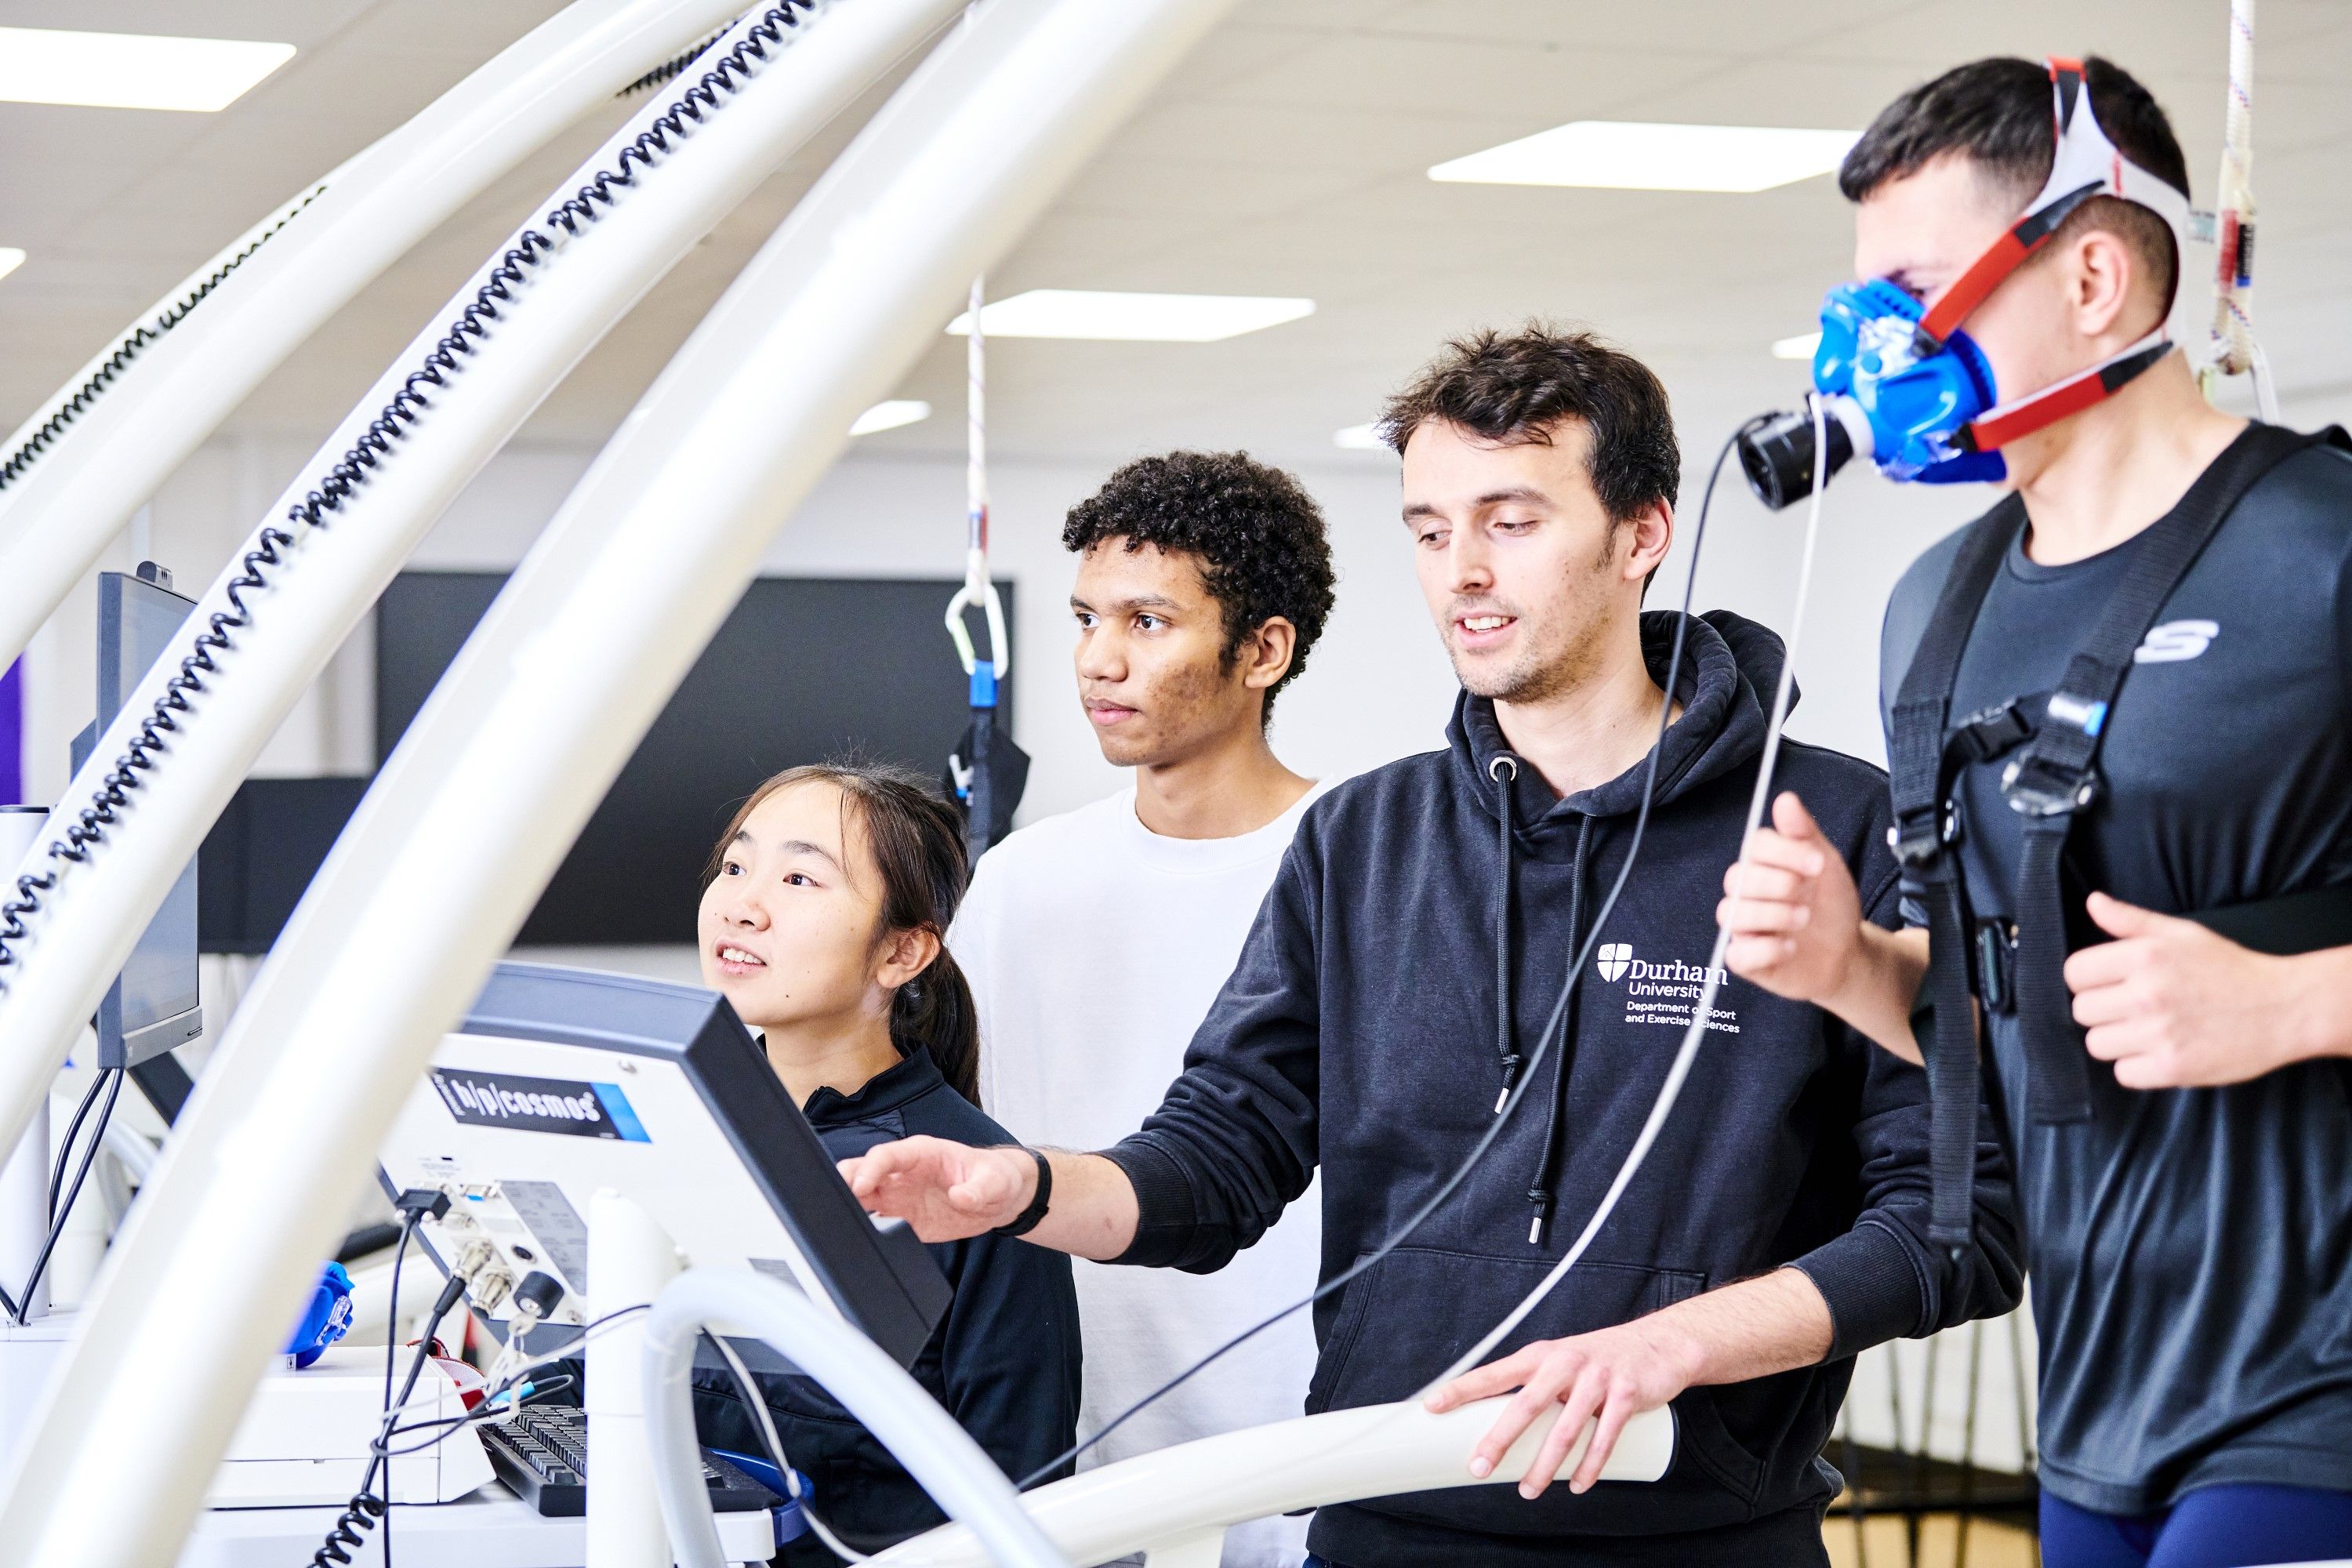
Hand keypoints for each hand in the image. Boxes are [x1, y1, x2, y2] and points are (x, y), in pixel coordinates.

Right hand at [838, 1137, 1036, 1241]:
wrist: (1000, 1199)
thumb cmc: (996, 1178)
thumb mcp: (995, 1182)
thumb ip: (978, 1188)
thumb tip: (961, 1196)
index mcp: (921, 1154)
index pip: (885, 1156)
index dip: (869, 1169)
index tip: (859, 1187)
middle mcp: (903, 1173)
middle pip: (861, 1172)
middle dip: (844, 1184)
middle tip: (836, 1206)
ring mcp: (899, 1196)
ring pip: (861, 1197)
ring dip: (848, 1208)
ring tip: (838, 1226)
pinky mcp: (902, 1219)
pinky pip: (875, 1222)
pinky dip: (863, 1229)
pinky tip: (858, 1241)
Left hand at [1423, 1317, 1701, 1499]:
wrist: (1660, 1344)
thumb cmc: (1600, 1359)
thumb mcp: (1563, 1363)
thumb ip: (1537, 1389)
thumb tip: (1500, 1427)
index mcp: (1542, 1354)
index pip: (1494, 1372)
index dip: (1462, 1389)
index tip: (1432, 1405)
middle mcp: (1565, 1362)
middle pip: (1524, 1405)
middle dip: (1499, 1440)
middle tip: (1479, 1468)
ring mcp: (1597, 1378)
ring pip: (1564, 1430)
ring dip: (1544, 1466)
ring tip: (1529, 1489)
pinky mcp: (1627, 1395)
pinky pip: (1604, 1438)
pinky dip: (1589, 1466)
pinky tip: (1577, 1484)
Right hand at [1719, 792, 1864, 1003]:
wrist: (1846, 953)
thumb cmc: (1831, 906)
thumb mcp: (1826, 864)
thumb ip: (1803, 832)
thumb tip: (1786, 799)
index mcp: (1763, 864)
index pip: (1754, 846)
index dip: (1784, 853)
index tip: (1817, 864)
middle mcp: (1746, 893)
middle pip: (1738, 878)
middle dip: (1779, 885)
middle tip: (1807, 895)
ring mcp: (1742, 926)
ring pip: (1733, 914)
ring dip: (1774, 916)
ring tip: (1803, 919)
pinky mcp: (1744, 959)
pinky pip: (1738, 953)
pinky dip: (1767, 949)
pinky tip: (1791, 947)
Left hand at [2066, 893, 2322, 1087]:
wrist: (2285, 1008)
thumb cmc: (2231, 969)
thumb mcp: (2183, 933)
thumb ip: (2131, 920)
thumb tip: (2093, 902)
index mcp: (2144, 957)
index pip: (2074, 973)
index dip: (2088, 980)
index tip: (2108, 983)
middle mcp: (2146, 994)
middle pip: (2082, 1011)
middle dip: (2102, 1010)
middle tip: (2132, 1008)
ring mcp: (2159, 1033)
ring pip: (2097, 1044)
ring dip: (2116, 1040)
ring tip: (2146, 1030)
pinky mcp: (2172, 1068)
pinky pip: (2123, 1073)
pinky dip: (2137, 1067)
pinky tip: (2159, 1051)